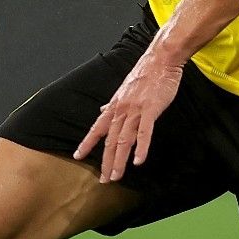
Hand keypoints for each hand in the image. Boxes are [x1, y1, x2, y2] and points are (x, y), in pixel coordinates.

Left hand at [75, 47, 185, 182]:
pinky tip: (138, 161)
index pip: (97, 128)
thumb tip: (102, 109)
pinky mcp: (150, 110)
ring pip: (124, 140)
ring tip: (116, 176)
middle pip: (110, 140)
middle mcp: (121, 110)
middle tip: (104, 179)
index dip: (87, 143)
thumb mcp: (124, 89)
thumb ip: (113, 103)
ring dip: (119, 160)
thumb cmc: (145, 74)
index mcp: (114, 106)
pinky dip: (141, 148)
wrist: (160, 59)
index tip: (78, 156)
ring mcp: (135, 110)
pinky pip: (144, 132)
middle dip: (106, 161)